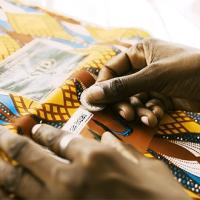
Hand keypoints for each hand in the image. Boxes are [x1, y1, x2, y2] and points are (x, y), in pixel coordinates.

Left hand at [0, 125, 189, 199]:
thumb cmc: (157, 194)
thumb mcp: (143, 164)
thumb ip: (119, 149)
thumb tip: (104, 138)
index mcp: (94, 156)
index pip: (59, 138)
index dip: (44, 132)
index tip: (35, 128)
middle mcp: (71, 176)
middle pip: (30, 154)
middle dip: (12, 143)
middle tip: (1, 135)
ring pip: (17, 183)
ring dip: (2, 170)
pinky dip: (12, 197)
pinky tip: (5, 192)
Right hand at [84, 38, 199, 126]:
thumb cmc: (189, 70)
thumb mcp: (153, 76)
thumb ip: (121, 86)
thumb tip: (91, 95)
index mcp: (140, 52)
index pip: (112, 69)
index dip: (104, 86)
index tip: (97, 102)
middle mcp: (144, 67)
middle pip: (122, 87)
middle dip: (124, 102)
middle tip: (127, 114)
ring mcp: (153, 83)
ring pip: (134, 100)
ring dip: (139, 111)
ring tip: (148, 117)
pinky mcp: (162, 97)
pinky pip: (148, 106)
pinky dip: (151, 113)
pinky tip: (157, 116)